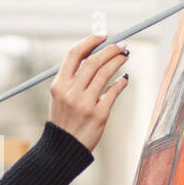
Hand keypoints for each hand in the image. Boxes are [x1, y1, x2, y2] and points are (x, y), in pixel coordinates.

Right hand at [48, 34, 130, 151]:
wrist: (64, 148)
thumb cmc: (65, 120)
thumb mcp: (61, 97)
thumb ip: (73, 78)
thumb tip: (96, 55)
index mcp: (59, 85)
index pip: (74, 55)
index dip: (90, 41)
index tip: (103, 36)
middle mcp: (71, 93)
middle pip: (93, 61)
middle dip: (109, 50)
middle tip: (121, 45)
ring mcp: (85, 104)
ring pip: (105, 74)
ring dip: (117, 61)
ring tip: (125, 55)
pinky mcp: (99, 115)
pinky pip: (113, 92)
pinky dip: (121, 82)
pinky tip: (124, 78)